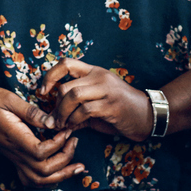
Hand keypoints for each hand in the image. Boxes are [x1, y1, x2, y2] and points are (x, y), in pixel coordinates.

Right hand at [0, 86, 83, 188]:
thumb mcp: (8, 98)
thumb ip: (30, 111)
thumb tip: (51, 122)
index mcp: (15, 137)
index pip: (40, 152)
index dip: (58, 144)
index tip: (66, 128)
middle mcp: (15, 152)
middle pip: (43, 171)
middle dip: (65, 160)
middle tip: (74, 140)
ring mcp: (14, 158)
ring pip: (38, 180)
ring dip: (60, 175)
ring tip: (76, 164)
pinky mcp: (14, 159)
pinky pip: (31, 179)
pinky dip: (48, 179)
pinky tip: (60, 170)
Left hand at [37, 59, 153, 140]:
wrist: (148, 115)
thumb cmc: (120, 110)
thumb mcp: (96, 104)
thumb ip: (76, 107)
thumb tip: (53, 119)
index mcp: (94, 72)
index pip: (66, 63)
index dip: (50, 76)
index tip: (42, 92)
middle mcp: (100, 77)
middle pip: (66, 86)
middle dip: (55, 105)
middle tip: (53, 119)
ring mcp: (106, 90)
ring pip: (73, 96)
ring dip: (62, 114)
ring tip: (61, 125)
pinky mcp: (111, 105)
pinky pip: (85, 110)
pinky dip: (74, 121)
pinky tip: (74, 127)